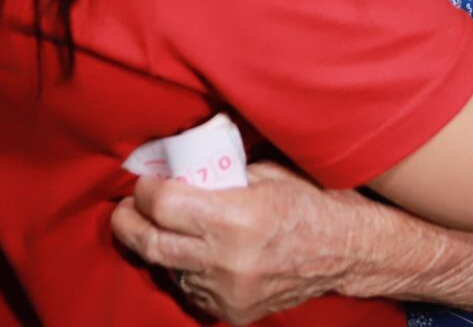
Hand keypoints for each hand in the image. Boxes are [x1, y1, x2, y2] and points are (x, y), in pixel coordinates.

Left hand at [111, 163, 368, 324]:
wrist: (347, 250)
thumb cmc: (313, 201)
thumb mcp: (271, 172)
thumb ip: (227, 171)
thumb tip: (186, 161)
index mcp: (238, 216)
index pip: (166, 205)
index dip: (146, 190)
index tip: (145, 180)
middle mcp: (227, 259)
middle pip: (152, 244)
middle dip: (130, 223)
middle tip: (125, 209)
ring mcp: (228, 291)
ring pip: (169, 269)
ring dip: (160, 246)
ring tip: (164, 227)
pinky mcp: (231, 312)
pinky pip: (191, 289)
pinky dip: (186, 269)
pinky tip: (196, 252)